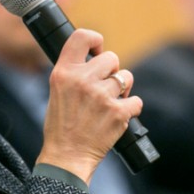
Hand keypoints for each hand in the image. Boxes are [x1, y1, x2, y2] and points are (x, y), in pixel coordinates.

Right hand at [37, 29, 141, 182]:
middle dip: (112, 72)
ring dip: (123, 90)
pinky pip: (136, 100)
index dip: (96, 40)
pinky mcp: (118, 113)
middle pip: (112, 58)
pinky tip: (119, 116)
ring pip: (126, 77)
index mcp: (64, 73)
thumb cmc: (61, 125)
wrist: (66, 156)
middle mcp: (83, 81)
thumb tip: (96, 57)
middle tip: (104, 88)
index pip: (82, 37)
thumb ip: (74, 72)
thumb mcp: (57, 91)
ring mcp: (102, 96)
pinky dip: (131, 108)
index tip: (98, 51)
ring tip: (110, 103)